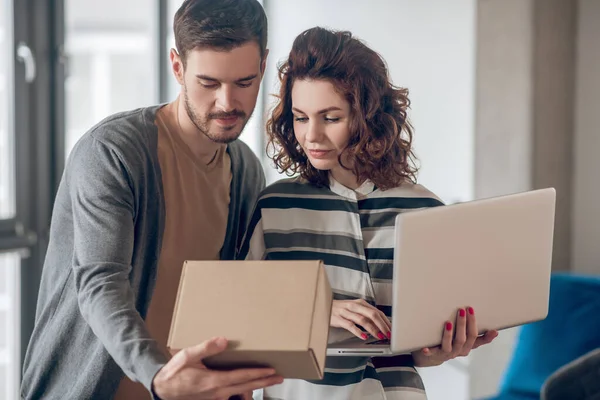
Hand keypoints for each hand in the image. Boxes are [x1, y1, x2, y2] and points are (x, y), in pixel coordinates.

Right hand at [152, 337, 282, 399]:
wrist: (162, 390)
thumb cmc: (175, 372)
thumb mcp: (188, 356)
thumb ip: (206, 348)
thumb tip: (224, 340)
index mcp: (214, 381)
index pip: (242, 378)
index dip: (258, 374)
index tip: (272, 370)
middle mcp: (218, 393)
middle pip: (247, 388)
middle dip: (264, 382)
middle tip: (279, 377)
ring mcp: (216, 399)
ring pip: (240, 395)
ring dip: (254, 388)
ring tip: (266, 381)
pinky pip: (231, 398)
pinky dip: (242, 393)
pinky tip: (246, 388)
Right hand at [331, 299, 391, 339]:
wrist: (323, 305)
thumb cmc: (340, 309)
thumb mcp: (354, 308)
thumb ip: (365, 314)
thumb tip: (380, 324)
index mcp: (360, 303)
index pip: (377, 311)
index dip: (385, 321)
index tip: (391, 330)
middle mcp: (354, 306)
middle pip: (372, 315)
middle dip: (382, 326)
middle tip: (388, 334)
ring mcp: (346, 312)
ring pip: (363, 320)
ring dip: (373, 329)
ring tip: (379, 336)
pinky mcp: (339, 319)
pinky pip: (350, 325)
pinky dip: (358, 331)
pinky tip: (364, 336)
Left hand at [412, 307, 498, 366]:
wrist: (432, 358)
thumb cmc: (451, 344)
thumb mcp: (466, 341)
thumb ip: (478, 337)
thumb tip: (495, 331)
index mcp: (467, 347)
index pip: (474, 336)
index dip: (476, 326)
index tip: (477, 314)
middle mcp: (457, 351)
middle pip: (462, 339)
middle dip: (463, 324)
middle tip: (462, 310)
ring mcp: (445, 353)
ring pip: (449, 345)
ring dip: (449, 334)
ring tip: (448, 322)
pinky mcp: (433, 355)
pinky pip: (431, 354)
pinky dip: (429, 351)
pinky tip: (425, 348)